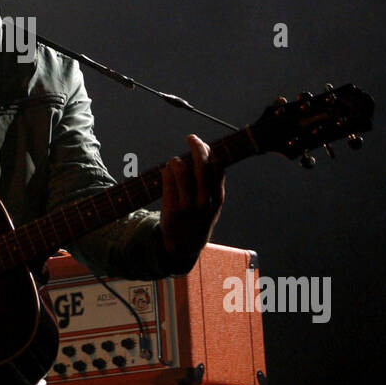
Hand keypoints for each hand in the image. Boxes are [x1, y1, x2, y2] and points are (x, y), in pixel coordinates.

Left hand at [159, 134, 224, 273]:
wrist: (183, 246)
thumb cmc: (198, 220)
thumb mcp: (212, 206)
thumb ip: (212, 185)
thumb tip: (208, 154)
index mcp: (217, 199)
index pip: (218, 168)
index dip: (211, 152)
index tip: (205, 144)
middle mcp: (204, 202)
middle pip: (202, 166)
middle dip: (197, 147)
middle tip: (191, 137)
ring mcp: (187, 206)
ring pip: (182, 171)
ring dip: (178, 160)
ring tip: (175, 161)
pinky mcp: (171, 208)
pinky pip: (168, 180)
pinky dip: (167, 170)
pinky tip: (168, 170)